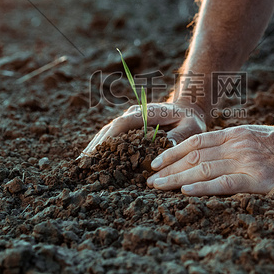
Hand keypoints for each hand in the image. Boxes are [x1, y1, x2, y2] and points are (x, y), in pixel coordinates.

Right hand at [81, 100, 207, 156]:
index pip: (122, 124)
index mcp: (146, 112)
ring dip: (95, 146)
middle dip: (96, 145)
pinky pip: (112, 136)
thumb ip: (178, 137)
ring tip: (81, 163)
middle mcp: (134, 114)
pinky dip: (102, 146)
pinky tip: (92, 159)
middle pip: (110, 128)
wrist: (188, 109)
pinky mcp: (129, 126)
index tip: (97, 151)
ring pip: (108, 132)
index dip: (109, 137)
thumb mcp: (191, 127)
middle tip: (82, 163)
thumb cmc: (191, 120)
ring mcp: (129, 119)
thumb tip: (165, 148)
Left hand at [146, 124, 273, 195]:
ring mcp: (247, 163)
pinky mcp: (257, 181)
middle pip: (194, 156)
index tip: (156, 162)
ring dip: (177, 179)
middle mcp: (237, 146)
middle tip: (150, 180)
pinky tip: (185, 192)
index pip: (197, 142)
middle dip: (169, 168)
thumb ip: (234, 144)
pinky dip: (203, 188)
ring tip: (158, 187)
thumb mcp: (257, 137)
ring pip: (203, 170)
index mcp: (236, 134)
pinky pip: (224, 184)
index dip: (173, 151)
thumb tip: (208, 154)